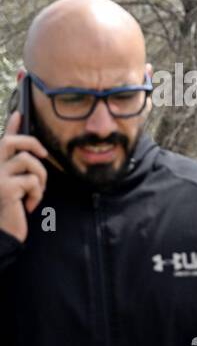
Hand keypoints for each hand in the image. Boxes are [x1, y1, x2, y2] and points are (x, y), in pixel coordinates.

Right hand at [0, 109, 48, 243]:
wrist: (3, 233)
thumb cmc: (10, 209)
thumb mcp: (16, 186)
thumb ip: (19, 169)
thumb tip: (32, 152)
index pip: (4, 141)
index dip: (13, 126)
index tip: (20, 112)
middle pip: (12, 142)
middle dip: (32, 144)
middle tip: (43, 155)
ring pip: (29, 162)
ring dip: (40, 179)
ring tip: (34, 193)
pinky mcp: (5, 188)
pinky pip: (33, 181)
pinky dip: (37, 194)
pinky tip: (28, 206)